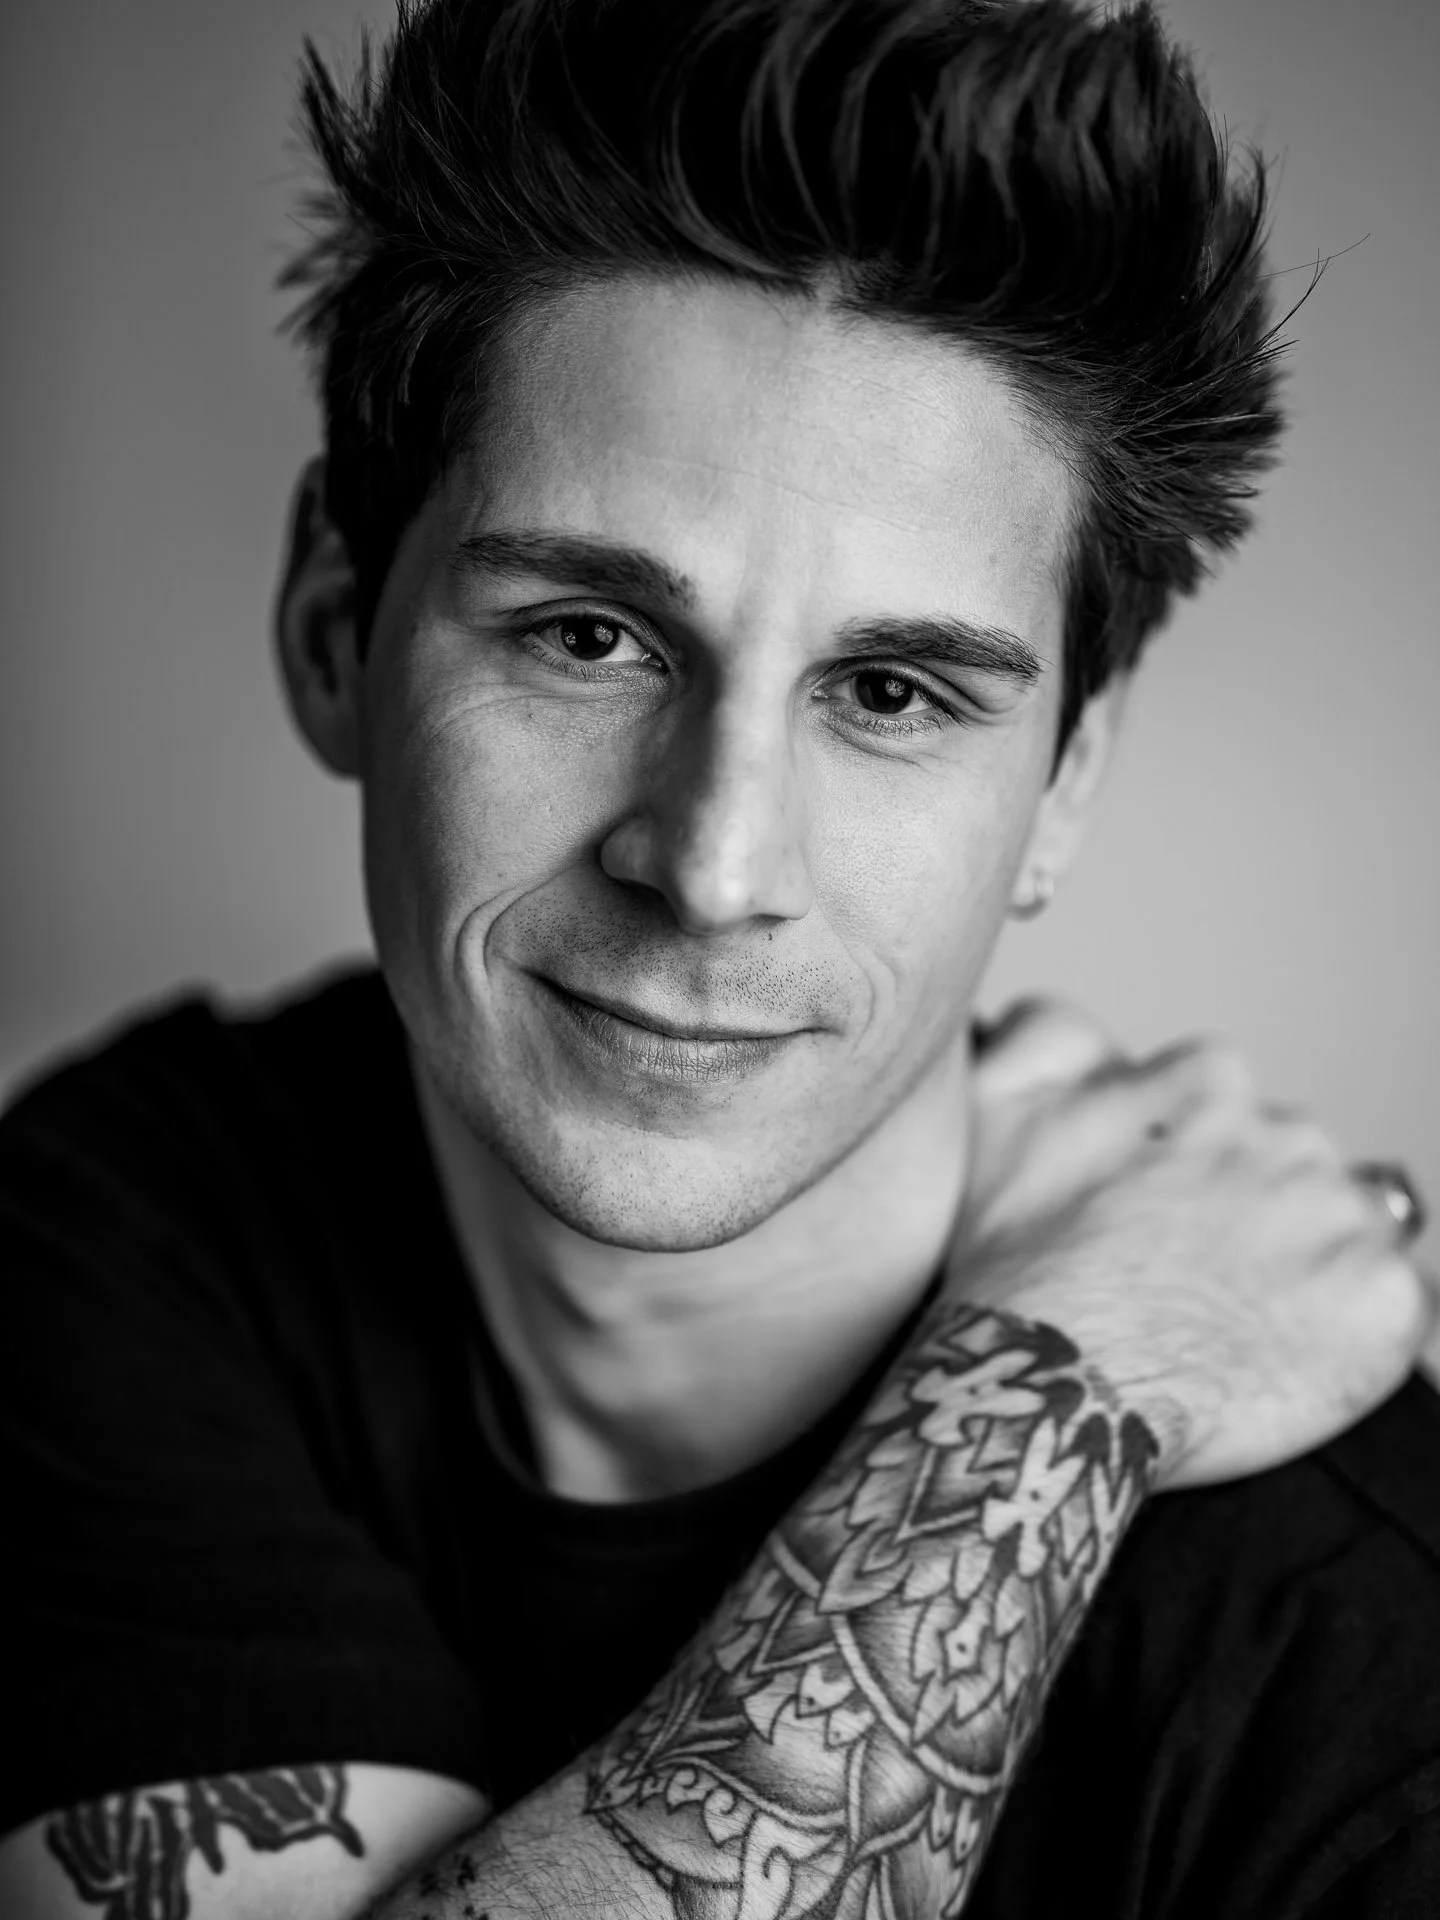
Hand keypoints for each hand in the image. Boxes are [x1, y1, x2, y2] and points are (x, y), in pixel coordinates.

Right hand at [951, 998, 1434, 1487]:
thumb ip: (1043, 1033)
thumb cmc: (1017, 1261)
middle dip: (1253, 1210)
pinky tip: (1273, 1358)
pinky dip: (1346, 1336)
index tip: (1153, 1213)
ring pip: (1344, 1231)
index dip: (1186, 1162)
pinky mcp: (1388, 1304)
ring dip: (1303, 1267)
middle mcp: (1290, 1133)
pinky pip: (1390, 1311)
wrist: (1060, 1388)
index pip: (1223, 1104)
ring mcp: (1346, 1218)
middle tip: (1186, 1275)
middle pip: (1290, 1166)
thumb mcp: (994, 1107)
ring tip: (1229, 1322)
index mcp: (1210, 1081)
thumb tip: (1068, 1015)